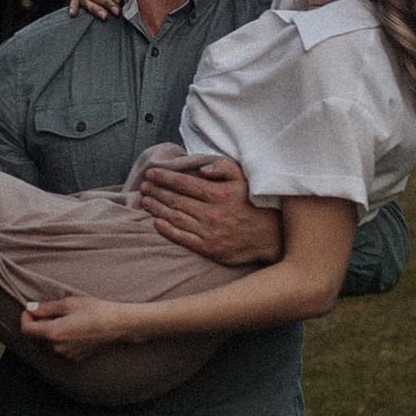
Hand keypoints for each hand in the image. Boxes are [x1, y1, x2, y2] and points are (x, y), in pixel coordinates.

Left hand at [14, 285, 131, 359]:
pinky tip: (74, 328)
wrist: (118, 325)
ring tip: (66, 318)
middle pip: (36, 337)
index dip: (25, 318)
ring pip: (48, 343)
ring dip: (50, 331)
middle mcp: (57, 347)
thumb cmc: (95, 310)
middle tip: (52, 310)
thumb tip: (30, 308)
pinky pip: (60, 348)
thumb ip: (47, 307)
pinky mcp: (75, 357)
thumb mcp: (69, 303)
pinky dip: (60, 338)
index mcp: (53, 332)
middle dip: (38, 323)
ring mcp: (67, 354)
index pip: (26, 330)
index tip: (31, 310)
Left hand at [135, 154, 282, 266]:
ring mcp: (209, 232)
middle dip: (157, 191)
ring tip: (145, 201)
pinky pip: (183, 238)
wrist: (271, 237)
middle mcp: (211, 213)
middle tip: (144, 186)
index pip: (184, 183)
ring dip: (157, 209)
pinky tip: (156, 223)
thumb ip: (223, 167)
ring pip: (176, 218)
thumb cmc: (255, 204)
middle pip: (176, 200)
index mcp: (218, 194)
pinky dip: (168, 230)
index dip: (165, 177)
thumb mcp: (244, 179)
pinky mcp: (209, 248)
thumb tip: (201, 168)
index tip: (152, 173)